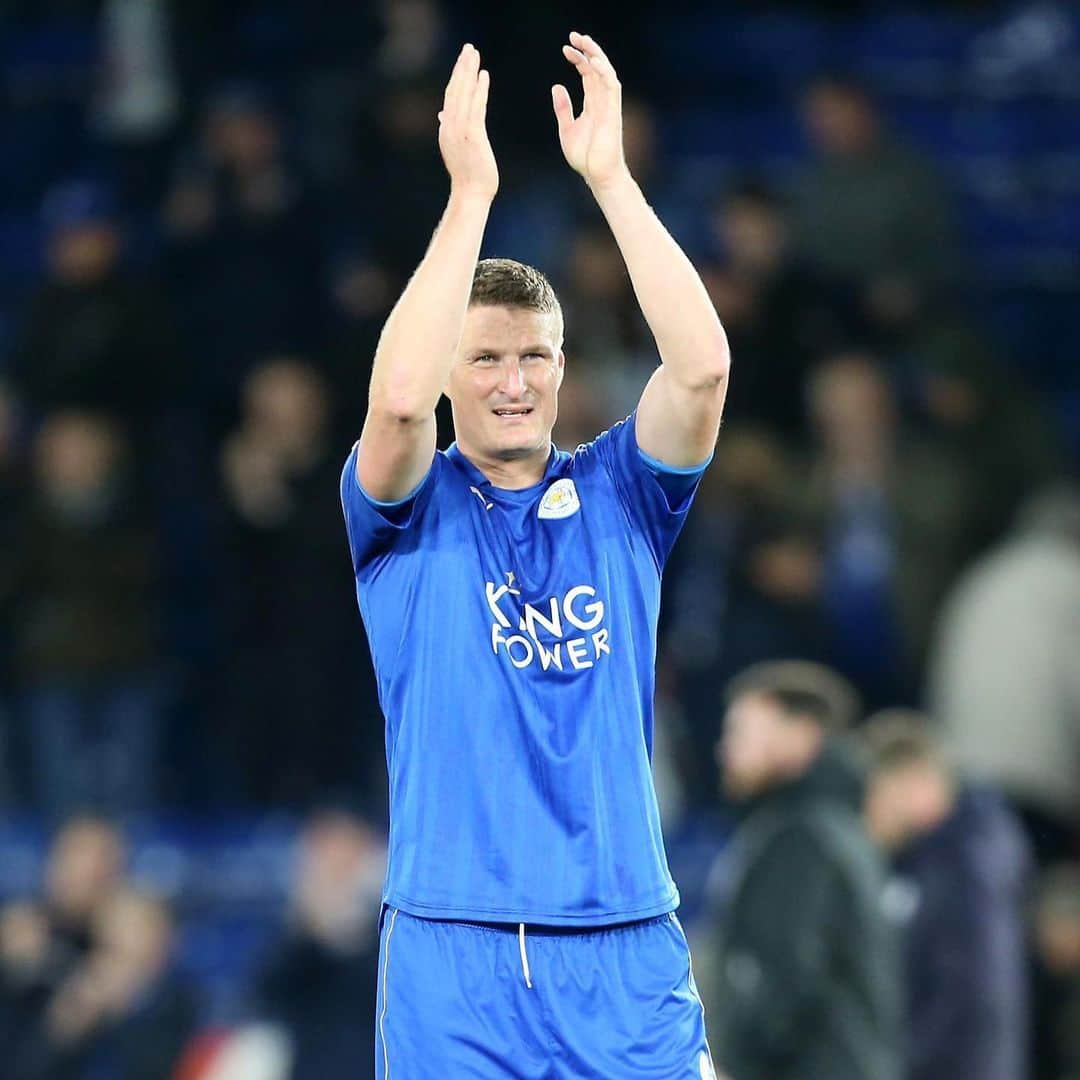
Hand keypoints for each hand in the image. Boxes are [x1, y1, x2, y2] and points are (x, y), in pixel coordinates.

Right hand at [438, 43, 497, 201]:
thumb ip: (451, 129)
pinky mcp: (472, 137)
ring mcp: (460, 131)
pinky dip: (479, 90)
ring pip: (463, 95)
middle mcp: (449, 127)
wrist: (471, 195)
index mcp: (446, 130)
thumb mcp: (457, 149)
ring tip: (475, 54)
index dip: (456, 77)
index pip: (450, 97)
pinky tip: (484, 75)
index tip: (462, 60)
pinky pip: (476, 108)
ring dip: (469, 72)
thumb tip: (443, 113)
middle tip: (468, 48)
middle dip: (461, 67)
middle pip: (454, 91)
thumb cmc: (468, 176)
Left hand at [552, 31, 628, 191]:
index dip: (578, 59)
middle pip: (597, 68)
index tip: (565, 49)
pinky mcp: (612, 113)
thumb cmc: (585, 158)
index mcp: (592, 104)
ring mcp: (609, 106)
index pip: (588, 74)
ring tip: (582, 42)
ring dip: (595, 55)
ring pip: (606, 72)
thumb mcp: (567, 129)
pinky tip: (593, 61)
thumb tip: (557, 86)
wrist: (598, 175)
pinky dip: (604, 72)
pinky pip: (612, 86)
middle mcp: (602, 101)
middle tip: (573, 36)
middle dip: (587, 50)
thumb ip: (563, 109)